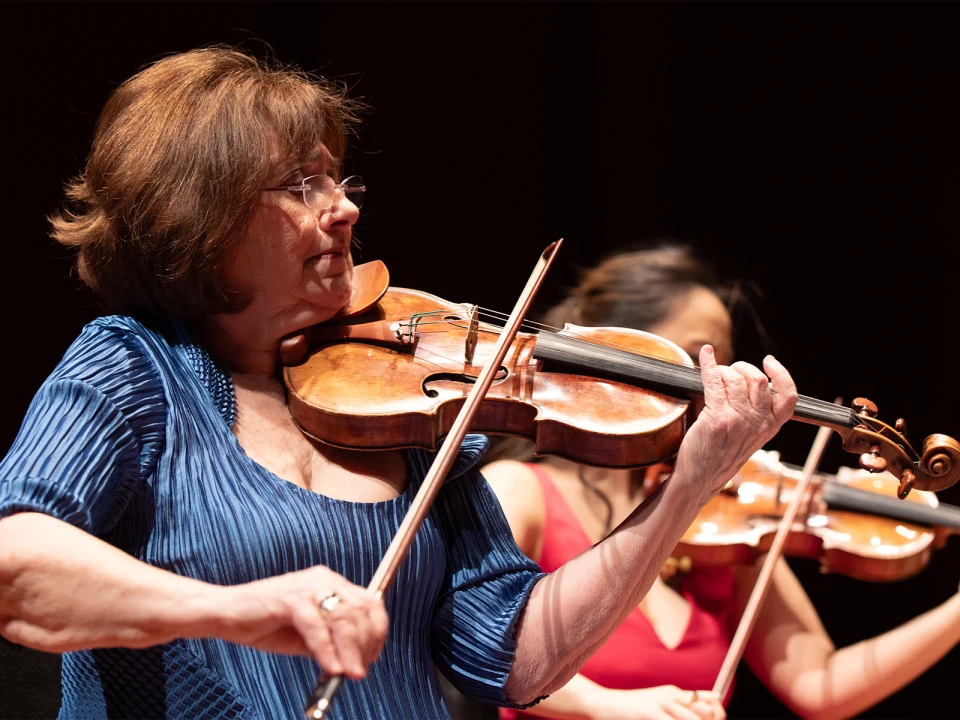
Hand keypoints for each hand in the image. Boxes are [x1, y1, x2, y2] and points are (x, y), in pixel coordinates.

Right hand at [218, 564, 387, 679]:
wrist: (224, 614)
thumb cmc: (264, 625)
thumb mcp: (307, 637)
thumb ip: (332, 643)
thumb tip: (357, 662)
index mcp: (331, 584)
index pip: (369, 603)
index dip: (377, 631)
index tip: (373, 657)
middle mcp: (323, 579)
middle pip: (360, 610)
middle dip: (365, 644)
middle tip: (360, 671)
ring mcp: (306, 586)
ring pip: (342, 618)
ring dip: (350, 650)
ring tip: (349, 674)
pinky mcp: (289, 597)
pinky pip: (316, 627)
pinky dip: (326, 650)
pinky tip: (331, 668)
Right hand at [596, 685, 724, 719]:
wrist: (602, 703)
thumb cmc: (631, 707)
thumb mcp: (659, 700)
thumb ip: (682, 701)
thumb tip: (714, 699)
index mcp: (675, 693)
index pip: (709, 704)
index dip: (718, 716)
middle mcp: (671, 695)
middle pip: (705, 713)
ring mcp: (661, 703)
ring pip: (693, 719)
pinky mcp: (650, 712)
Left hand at [674, 346, 796, 502]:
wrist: (701, 478)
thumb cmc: (721, 455)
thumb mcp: (750, 437)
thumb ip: (756, 414)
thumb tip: (750, 381)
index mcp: (771, 427)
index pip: (788, 396)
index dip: (781, 374)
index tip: (769, 361)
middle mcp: (758, 423)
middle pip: (758, 380)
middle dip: (742, 368)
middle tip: (731, 371)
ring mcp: (739, 420)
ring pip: (737, 379)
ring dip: (724, 370)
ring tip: (717, 375)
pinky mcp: (717, 418)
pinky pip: (714, 381)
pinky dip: (710, 363)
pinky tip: (706, 354)